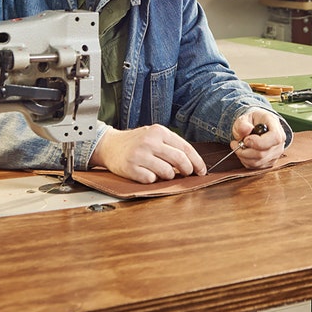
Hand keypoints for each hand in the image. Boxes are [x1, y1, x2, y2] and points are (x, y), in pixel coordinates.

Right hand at [90, 124, 206, 182]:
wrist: (109, 145)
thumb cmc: (136, 142)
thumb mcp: (153, 136)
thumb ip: (171, 145)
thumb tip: (192, 162)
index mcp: (159, 131)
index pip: (185, 148)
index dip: (197, 161)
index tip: (202, 171)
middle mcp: (150, 141)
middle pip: (179, 160)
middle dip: (188, 170)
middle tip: (188, 174)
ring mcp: (140, 155)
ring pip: (167, 172)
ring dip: (169, 176)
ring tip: (162, 172)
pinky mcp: (131, 168)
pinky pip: (151, 180)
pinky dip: (153, 179)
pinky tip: (147, 173)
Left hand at [231, 110, 285, 169]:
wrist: (257, 125)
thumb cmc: (253, 121)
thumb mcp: (245, 117)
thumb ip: (242, 123)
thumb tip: (245, 129)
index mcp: (276, 126)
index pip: (274, 138)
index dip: (258, 142)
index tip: (246, 139)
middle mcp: (279, 142)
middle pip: (263, 153)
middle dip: (245, 150)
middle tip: (235, 142)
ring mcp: (276, 153)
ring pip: (258, 162)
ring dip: (243, 156)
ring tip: (238, 146)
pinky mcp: (270, 162)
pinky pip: (256, 166)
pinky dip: (245, 160)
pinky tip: (243, 152)